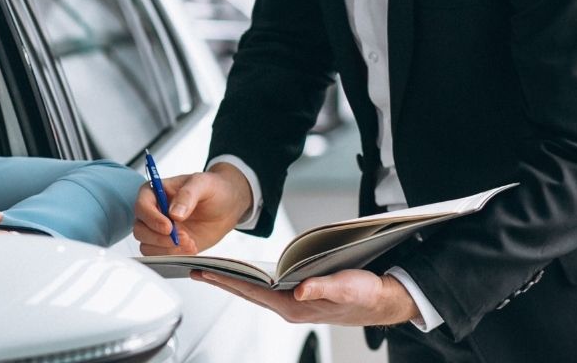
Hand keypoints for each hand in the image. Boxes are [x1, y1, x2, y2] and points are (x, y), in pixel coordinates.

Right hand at [133, 163, 251, 255]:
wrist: (227, 206)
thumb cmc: (213, 189)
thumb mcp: (203, 184)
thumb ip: (188, 195)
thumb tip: (174, 213)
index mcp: (155, 192)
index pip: (142, 206)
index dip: (152, 219)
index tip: (169, 227)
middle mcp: (153, 212)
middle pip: (140, 230)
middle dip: (160, 239)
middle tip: (184, 237)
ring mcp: (158, 230)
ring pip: (147, 246)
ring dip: (168, 250)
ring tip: (191, 243)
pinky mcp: (168, 245)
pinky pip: (160, 256)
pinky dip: (174, 256)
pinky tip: (191, 248)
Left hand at [194, 268, 419, 325]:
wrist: (381, 301)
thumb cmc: (365, 294)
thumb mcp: (347, 287)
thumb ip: (323, 288)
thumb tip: (300, 290)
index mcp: (296, 306)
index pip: (253, 290)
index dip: (227, 279)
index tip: (206, 271)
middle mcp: (289, 307)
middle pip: (247, 292)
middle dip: (220, 280)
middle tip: (195, 269)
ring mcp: (292, 303)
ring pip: (254, 291)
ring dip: (232, 280)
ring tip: (211, 270)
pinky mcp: (297, 298)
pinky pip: (266, 290)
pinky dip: (249, 280)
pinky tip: (242, 273)